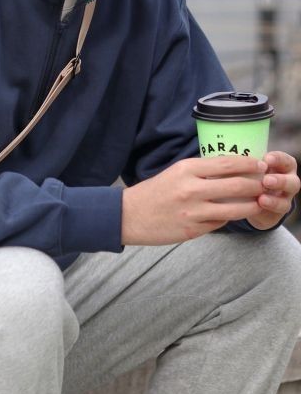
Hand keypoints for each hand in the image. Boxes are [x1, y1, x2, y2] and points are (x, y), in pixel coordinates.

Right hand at [122, 156, 267, 245]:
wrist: (129, 215)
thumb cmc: (154, 191)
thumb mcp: (175, 172)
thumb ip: (200, 170)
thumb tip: (230, 169)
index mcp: (186, 169)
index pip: (226, 163)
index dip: (248, 164)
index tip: (260, 164)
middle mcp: (191, 189)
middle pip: (236, 186)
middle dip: (256, 184)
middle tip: (264, 183)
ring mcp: (193, 212)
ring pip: (234, 209)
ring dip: (251, 205)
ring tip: (258, 202)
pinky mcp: (193, 230)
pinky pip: (220, 223)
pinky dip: (228, 218)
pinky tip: (231, 214)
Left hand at [246, 151, 299, 230]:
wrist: (252, 200)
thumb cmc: (249, 175)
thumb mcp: (247, 167)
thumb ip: (242, 164)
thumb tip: (222, 158)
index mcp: (281, 165)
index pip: (284, 160)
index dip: (277, 158)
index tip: (267, 158)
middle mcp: (287, 180)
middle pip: (291, 181)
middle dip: (280, 181)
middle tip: (267, 180)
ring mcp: (285, 196)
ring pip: (286, 199)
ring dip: (274, 199)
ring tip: (262, 198)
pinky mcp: (279, 210)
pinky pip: (278, 210)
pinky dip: (269, 208)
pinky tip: (259, 205)